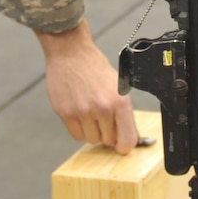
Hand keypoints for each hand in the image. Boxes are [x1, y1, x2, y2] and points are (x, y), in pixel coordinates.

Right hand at [38, 20, 138, 150]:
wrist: (70, 52)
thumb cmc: (94, 67)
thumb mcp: (117, 86)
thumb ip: (124, 113)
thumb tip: (131, 137)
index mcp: (119, 101)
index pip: (127, 139)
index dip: (125, 146)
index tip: (122, 146)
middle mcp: (102, 108)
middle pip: (108, 141)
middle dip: (107, 133)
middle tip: (103, 119)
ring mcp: (82, 112)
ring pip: (91, 139)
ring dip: (92, 131)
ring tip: (90, 113)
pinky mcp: (65, 113)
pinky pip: (76, 135)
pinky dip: (79, 128)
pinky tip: (80, 113)